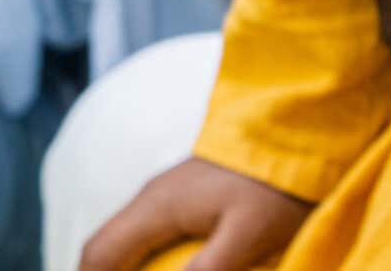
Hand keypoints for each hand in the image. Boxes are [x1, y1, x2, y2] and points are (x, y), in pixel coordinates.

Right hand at [79, 158, 313, 270]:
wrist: (291, 134)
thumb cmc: (274, 184)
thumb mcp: (248, 234)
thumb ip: (209, 268)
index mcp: (158, 207)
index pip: (99, 253)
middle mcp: (151, 198)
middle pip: (105, 246)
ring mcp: (165, 194)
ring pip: (123, 238)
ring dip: (118, 267)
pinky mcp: (182, 196)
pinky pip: (143, 232)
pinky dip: (136, 258)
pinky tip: (153, 269)